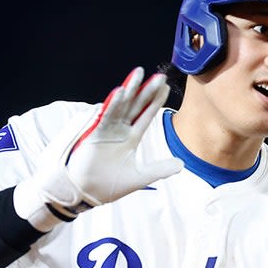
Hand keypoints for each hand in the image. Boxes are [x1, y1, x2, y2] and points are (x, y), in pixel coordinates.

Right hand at [14, 67, 182, 229]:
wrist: (86, 194)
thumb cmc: (108, 186)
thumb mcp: (139, 177)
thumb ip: (159, 169)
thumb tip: (181, 164)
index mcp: (130, 138)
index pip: (146, 115)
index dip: (155, 101)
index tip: (165, 87)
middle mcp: (119, 130)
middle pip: (135, 106)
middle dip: (146, 91)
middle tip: (159, 76)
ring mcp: (107, 129)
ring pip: (121, 106)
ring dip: (130, 90)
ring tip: (139, 73)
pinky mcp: (94, 133)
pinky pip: (105, 116)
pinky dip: (112, 104)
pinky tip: (120, 92)